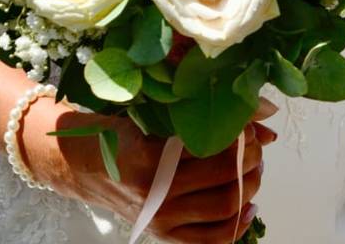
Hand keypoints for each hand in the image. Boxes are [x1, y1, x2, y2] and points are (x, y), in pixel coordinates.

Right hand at [21, 97, 278, 243]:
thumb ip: (201, 114)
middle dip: (251, 159)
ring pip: (225, 208)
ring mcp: (160, 220)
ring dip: (249, 185)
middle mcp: (155, 194)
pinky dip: (237, 224)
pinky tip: (248, 205)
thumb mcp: (151, 113)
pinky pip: (213, 240)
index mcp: (150, 158)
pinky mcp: (164, 235)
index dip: (240, 135)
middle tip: (254, 144)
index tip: (246, 124)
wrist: (81, 166)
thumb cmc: (116, 133)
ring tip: (252, 167)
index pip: (212, 148)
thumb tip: (263, 118)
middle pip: (225, 180)